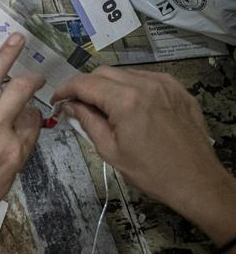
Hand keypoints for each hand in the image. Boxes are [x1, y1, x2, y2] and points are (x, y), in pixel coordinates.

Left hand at [0, 34, 44, 253]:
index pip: (31, 120)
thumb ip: (15, 153)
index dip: (31, 112)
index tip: (28, 110)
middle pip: (19, 94)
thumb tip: (21, 129)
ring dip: (4, 56)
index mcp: (13, 151)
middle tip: (34, 72)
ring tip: (15, 39)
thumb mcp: (4, 183)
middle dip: (30, 79)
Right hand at [55, 67, 235, 245]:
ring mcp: (165, 84)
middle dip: (85, 86)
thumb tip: (70, 106)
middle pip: (103, 72)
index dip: (65, 89)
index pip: (84, 83)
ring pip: (124, 73)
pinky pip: (146, 78)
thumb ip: (87, 122)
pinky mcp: (178, 89)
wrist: (196, 181)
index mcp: (125, 100)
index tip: (57, 101)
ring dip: (108, 85)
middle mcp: (145, 84)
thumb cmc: (151, 172)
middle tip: (77, 105)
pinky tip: (129, 105)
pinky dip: (131, 86)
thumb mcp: (110, 150)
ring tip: (104, 107)